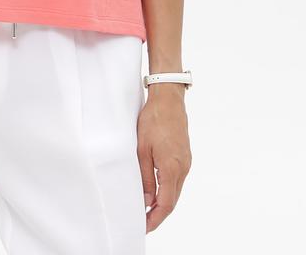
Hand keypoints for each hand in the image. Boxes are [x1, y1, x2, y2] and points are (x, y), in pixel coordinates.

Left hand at [137, 86, 191, 232]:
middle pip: (172, 200)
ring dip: (163, 203)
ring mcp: (186, 162)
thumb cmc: (153, 120)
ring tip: (147, 210)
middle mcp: (183, 168)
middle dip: (159, 214)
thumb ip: (145, 177)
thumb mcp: (142, 149)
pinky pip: (177, 180)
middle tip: (143, 222)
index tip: (144, 227)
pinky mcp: (185, 156)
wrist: (168, 100)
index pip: (166, 204)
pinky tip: (157, 191)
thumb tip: (146, 201)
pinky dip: (167, 190)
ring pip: (175, 191)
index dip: (155, 219)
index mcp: (172, 168)